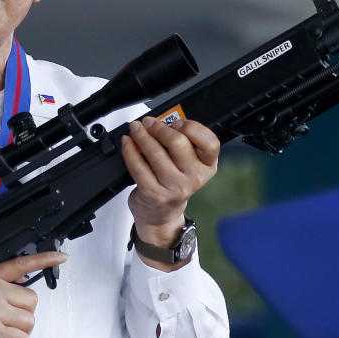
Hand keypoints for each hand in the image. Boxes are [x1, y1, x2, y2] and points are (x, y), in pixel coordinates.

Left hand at [121, 116, 219, 250]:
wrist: (161, 216)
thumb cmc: (174, 185)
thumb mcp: (188, 166)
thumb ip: (184, 144)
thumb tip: (163, 121)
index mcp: (207, 167)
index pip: (210, 143)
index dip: (193, 128)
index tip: (177, 122)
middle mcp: (194, 178)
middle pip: (178, 143)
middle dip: (159, 128)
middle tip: (148, 122)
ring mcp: (173, 188)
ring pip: (155, 152)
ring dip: (141, 135)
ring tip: (135, 129)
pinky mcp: (153, 193)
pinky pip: (138, 165)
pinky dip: (129, 150)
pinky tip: (127, 143)